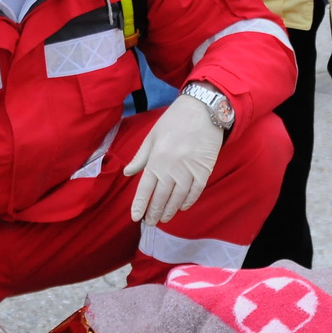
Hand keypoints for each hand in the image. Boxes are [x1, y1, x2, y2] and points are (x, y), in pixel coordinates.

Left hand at [123, 92, 224, 225]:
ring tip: (164, 219)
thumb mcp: (153, 135)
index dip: (140, 204)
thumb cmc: (175, 120)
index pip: (145, 188)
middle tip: (150, 223)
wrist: (203, 109)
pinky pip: (195, 191)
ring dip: (170, 210)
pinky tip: (182, 207)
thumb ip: (140, 156)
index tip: (136, 217)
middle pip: (161, 196)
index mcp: (156, 158)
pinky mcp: (204, 170)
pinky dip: (188, 201)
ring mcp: (189, 170)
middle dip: (155, 212)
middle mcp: (171, 167)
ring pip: (178, 197)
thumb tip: (127, 172)